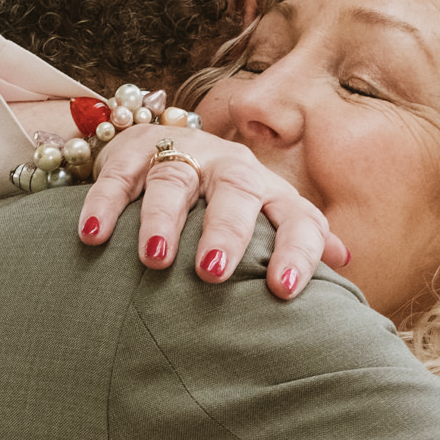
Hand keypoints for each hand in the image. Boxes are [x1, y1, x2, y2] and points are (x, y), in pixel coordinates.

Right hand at [76, 124, 346, 298]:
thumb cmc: (228, 205)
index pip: (294, 217)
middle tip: (213, 271)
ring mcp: (181, 157)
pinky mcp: (133, 154)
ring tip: (156, 258)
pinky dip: (104, 205)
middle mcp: (231, 169)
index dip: (294, 251)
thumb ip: (301, 241)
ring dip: (163, 218)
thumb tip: (346, 262)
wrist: (172, 148)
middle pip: (235, 192)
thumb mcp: (268, 219)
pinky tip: (93, 236)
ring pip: (174, 181)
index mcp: (270, 192)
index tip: (286, 290)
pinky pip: (117, 177)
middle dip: (225, 230)